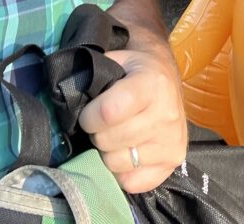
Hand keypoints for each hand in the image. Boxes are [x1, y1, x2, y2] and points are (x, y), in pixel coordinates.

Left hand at [79, 45, 187, 192]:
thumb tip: (70, 98)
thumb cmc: (135, 70)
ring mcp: (172, 142)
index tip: (88, 113)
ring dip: (108, 152)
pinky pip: (133, 182)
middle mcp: (166, 114)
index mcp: (152, 84)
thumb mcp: (116, 61)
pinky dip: (122, 171)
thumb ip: (94, 77)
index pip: (109, 112)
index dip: (89, 116)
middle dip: (97, 133)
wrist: (167, 77)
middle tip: (103, 124)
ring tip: (115, 137)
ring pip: (117, 163)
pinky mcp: (173, 162)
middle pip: (109, 141)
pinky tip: (126, 152)